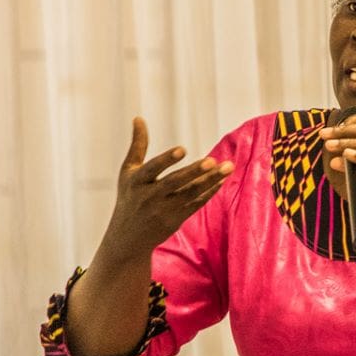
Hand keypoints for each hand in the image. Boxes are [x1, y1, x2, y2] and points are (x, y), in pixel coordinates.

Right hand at [101, 117, 233, 258]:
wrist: (128, 238)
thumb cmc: (129, 197)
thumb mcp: (128, 172)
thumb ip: (137, 145)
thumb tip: (138, 117)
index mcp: (137, 182)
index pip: (152, 169)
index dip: (166, 160)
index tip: (182, 150)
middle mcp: (149, 197)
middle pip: (175, 183)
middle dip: (194, 172)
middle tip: (212, 160)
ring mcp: (164, 210)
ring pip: (190, 194)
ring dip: (210, 180)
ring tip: (227, 166)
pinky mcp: (176, 220)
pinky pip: (196, 204)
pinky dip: (209, 192)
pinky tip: (222, 180)